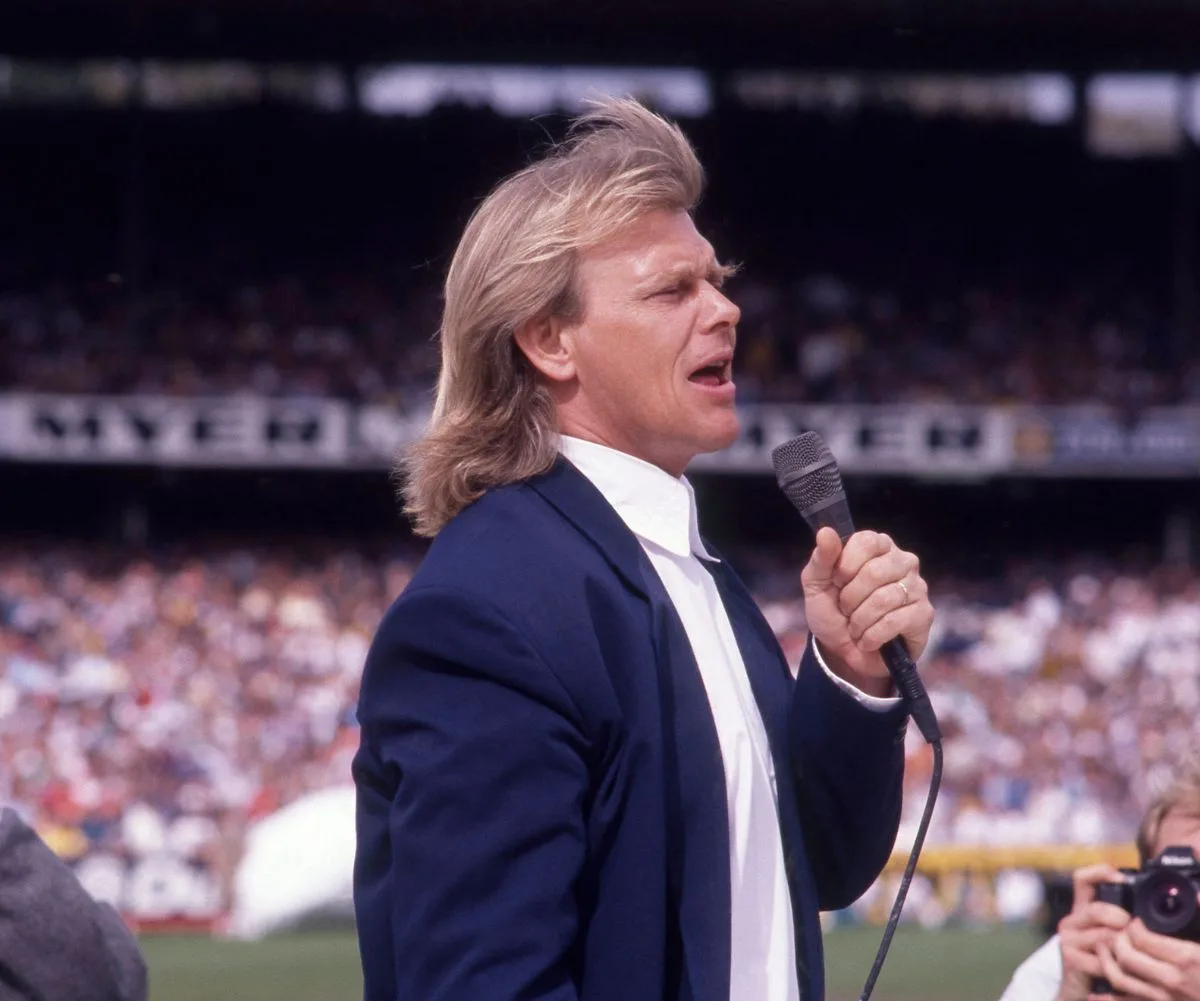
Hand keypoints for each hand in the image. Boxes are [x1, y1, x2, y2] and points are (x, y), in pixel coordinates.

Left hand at [801, 527, 932, 688]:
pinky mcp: (924, 614)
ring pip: (884, 599)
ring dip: (859, 620)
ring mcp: (917, 587)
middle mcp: (903, 561)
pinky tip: (868, 640)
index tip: (836, 583)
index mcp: (878, 546)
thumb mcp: (816, 584)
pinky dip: (872, 636)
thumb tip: (826, 531)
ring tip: (855, 627)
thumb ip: (821, 558)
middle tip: (845, 609)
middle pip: (875, 572)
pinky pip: (895, 621)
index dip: (845, 566)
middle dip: (850, 598)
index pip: (866, 542)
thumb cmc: (832, 610)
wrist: (843, 651)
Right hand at [1054, 864, 1132, 1000]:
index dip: (1099, 872)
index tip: (1119, 878)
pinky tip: (1117, 968)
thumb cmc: (1098, 962)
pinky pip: (1102, 957)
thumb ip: (1114, 921)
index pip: (1082, 880)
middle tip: (1130, 931)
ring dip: (1121, 947)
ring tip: (1125, 954)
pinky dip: (1115, 965)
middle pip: (1097, 909)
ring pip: (1104, 935)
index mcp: (1079, 911)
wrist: (1076, 991)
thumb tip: (1139, 908)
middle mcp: (1069, 921)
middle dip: (1120, 920)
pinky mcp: (1071, 958)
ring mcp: (1068, 939)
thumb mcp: (1105, 937)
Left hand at [1096, 912, 1199, 1000]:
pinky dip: (1106, 999)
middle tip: (1120, 933)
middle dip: (1117, 939)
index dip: (1132, 926)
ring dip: (1106, 961)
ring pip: (1119, 979)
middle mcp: (1170, 980)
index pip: (1141, 937)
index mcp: (1185, 959)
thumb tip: (1196, 896)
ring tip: (1103, 949)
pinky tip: (1093, 995)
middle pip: (1125, 956)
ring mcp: (1164, 1000)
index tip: (1135, 922)